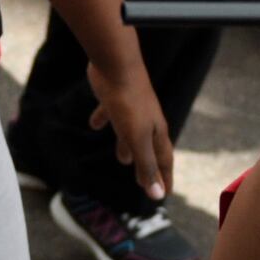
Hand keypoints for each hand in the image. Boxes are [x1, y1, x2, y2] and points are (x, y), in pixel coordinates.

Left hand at [87, 43, 175, 198]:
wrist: (116, 64)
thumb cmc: (128, 102)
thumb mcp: (137, 138)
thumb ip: (145, 165)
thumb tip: (157, 195)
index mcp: (155, 131)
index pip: (163, 161)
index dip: (164, 179)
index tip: (165, 194)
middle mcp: (146, 120)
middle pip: (149, 148)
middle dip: (148, 166)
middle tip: (145, 182)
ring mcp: (130, 108)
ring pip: (130, 133)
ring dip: (127, 147)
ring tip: (122, 159)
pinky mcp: (113, 98)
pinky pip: (109, 114)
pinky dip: (103, 121)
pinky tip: (94, 124)